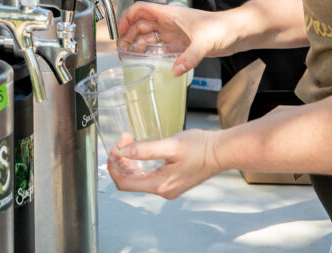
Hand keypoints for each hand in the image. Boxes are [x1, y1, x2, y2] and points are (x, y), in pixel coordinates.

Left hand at [107, 128, 224, 198]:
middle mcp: (163, 190)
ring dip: (130, 160)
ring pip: (139, 176)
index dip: (113, 168)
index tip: (111, 152)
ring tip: (127, 141)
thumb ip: (145, 150)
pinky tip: (139, 149)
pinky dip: (140, 162)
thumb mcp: (170, 146)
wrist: (220, 152)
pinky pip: (149, 174)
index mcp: (160, 184)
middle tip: (119, 143)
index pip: (125, 183)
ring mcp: (167, 186)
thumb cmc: (200, 149)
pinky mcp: (171, 180)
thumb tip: (124, 151)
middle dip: (121, 161)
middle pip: (130, 180)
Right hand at [115, 2, 231, 77]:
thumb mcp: (204, 42)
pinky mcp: (179, 43)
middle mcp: (168, 22)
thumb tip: (176, 70)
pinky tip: (147, 62)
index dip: (126, 18)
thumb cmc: (222, 28)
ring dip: (138, 45)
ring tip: (130, 58)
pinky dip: (151, 53)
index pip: (140, 10)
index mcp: (169, 14)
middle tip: (122, 51)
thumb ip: (190, 57)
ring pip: (148, 36)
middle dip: (129, 36)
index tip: (120, 31)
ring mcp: (173, 32)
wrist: (236, 33)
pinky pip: (159, 47)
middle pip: (140, 25)